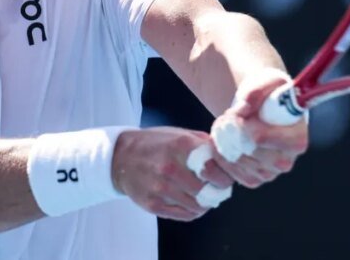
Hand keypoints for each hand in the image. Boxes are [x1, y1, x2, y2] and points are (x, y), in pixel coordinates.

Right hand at [111, 127, 233, 220]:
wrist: (121, 157)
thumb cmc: (156, 144)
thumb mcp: (179, 135)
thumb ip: (204, 144)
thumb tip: (229, 155)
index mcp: (180, 146)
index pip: (214, 168)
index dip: (225, 176)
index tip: (226, 178)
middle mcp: (170, 167)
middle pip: (207, 190)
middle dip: (217, 191)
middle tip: (218, 189)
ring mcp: (160, 187)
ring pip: (198, 206)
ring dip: (206, 203)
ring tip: (206, 197)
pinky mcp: (153, 204)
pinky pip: (184, 215)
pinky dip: (194, 211)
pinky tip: (193, 203)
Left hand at [211, 69, 308, 188]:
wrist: (265, 108)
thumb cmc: (270, 95)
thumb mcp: (268, 82)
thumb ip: (257, 91)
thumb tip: (244, 108)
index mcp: (296, 139)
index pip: (260, 138)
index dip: (242, 125)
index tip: (236, 112)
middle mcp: (286, 160)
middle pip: (247, 152)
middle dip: (230, 133)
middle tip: (225, 118)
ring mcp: (270, 172)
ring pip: (236, 163)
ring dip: (222, 143)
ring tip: (223, 127)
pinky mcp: (254, 179)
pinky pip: (231, 174)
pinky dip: (220, 157)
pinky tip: (221, 142)